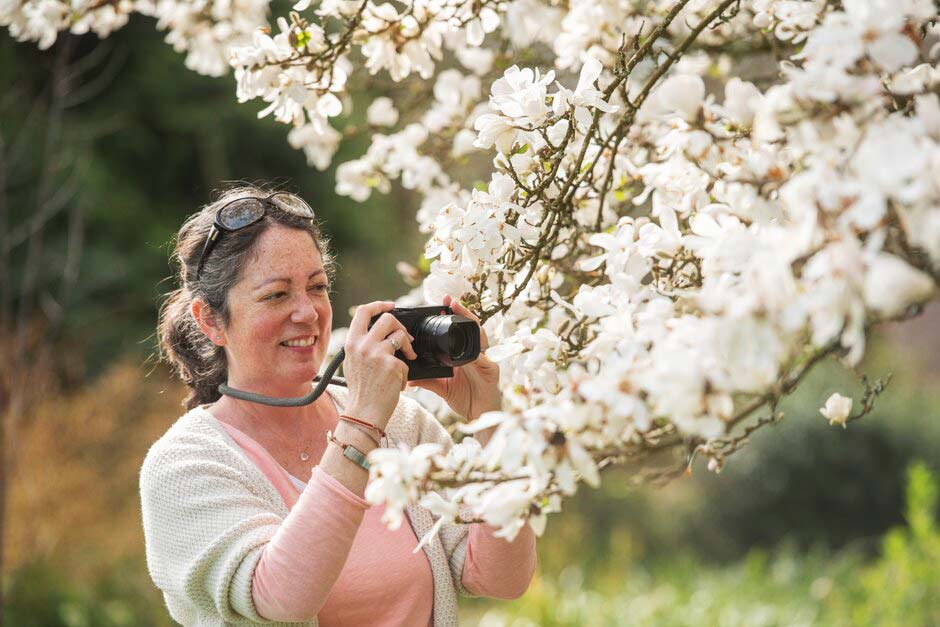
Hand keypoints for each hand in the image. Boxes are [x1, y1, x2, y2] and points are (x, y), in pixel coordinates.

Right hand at [343, 301, 416, 429]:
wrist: (364, 414)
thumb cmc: (361, 391)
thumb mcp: (354, 363)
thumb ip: (363, 345)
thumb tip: (379, 332)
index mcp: (352, 343)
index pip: (363, 311)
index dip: (379, 304)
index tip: (391, 305)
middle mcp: (363, 345)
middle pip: (388, 319)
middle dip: (401, 326)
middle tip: (405, 338)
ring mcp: (378, 354)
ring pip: (401, 336)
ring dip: (408, 347)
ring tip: (408, 358)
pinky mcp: (392, 365)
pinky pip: (405, 361)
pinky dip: (404, 373)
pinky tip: (398, 383)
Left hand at [408, 295, 500, 421]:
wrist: (478, 415)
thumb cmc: (465, 399)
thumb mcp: (442, 388)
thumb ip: (428, 380)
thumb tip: (409, 376)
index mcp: (464, 354)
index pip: (461, 330)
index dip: (455, 315)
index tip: (443, 302)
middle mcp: (476, 354)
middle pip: (472, 328)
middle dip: (464, 312)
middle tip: (451, 301)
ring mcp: (485, 361)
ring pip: (481, 338)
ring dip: (472, 326)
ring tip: (463, 316)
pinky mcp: (492, 372)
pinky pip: (485, 361)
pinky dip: (479, 356)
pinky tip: (473, 352)